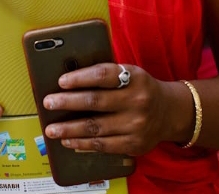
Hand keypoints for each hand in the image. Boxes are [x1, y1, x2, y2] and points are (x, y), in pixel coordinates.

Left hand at [39, 62, 175, 156]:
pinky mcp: (133, 144)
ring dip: (69, 128)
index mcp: (135, 78)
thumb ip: (106, 75)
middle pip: (95, 101)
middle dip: (67, 103)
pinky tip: (68, 140)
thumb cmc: (140, 89)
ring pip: (95, 127)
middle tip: (48, 103)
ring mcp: (136, 125)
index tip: (61, 81)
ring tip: (51, 129)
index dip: (80, 77)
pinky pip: (102, 145)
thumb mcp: (130, 74)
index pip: (103, 75)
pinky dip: (82, 143)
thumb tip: (69, 80)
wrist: (170, 112)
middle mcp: (137, 101)